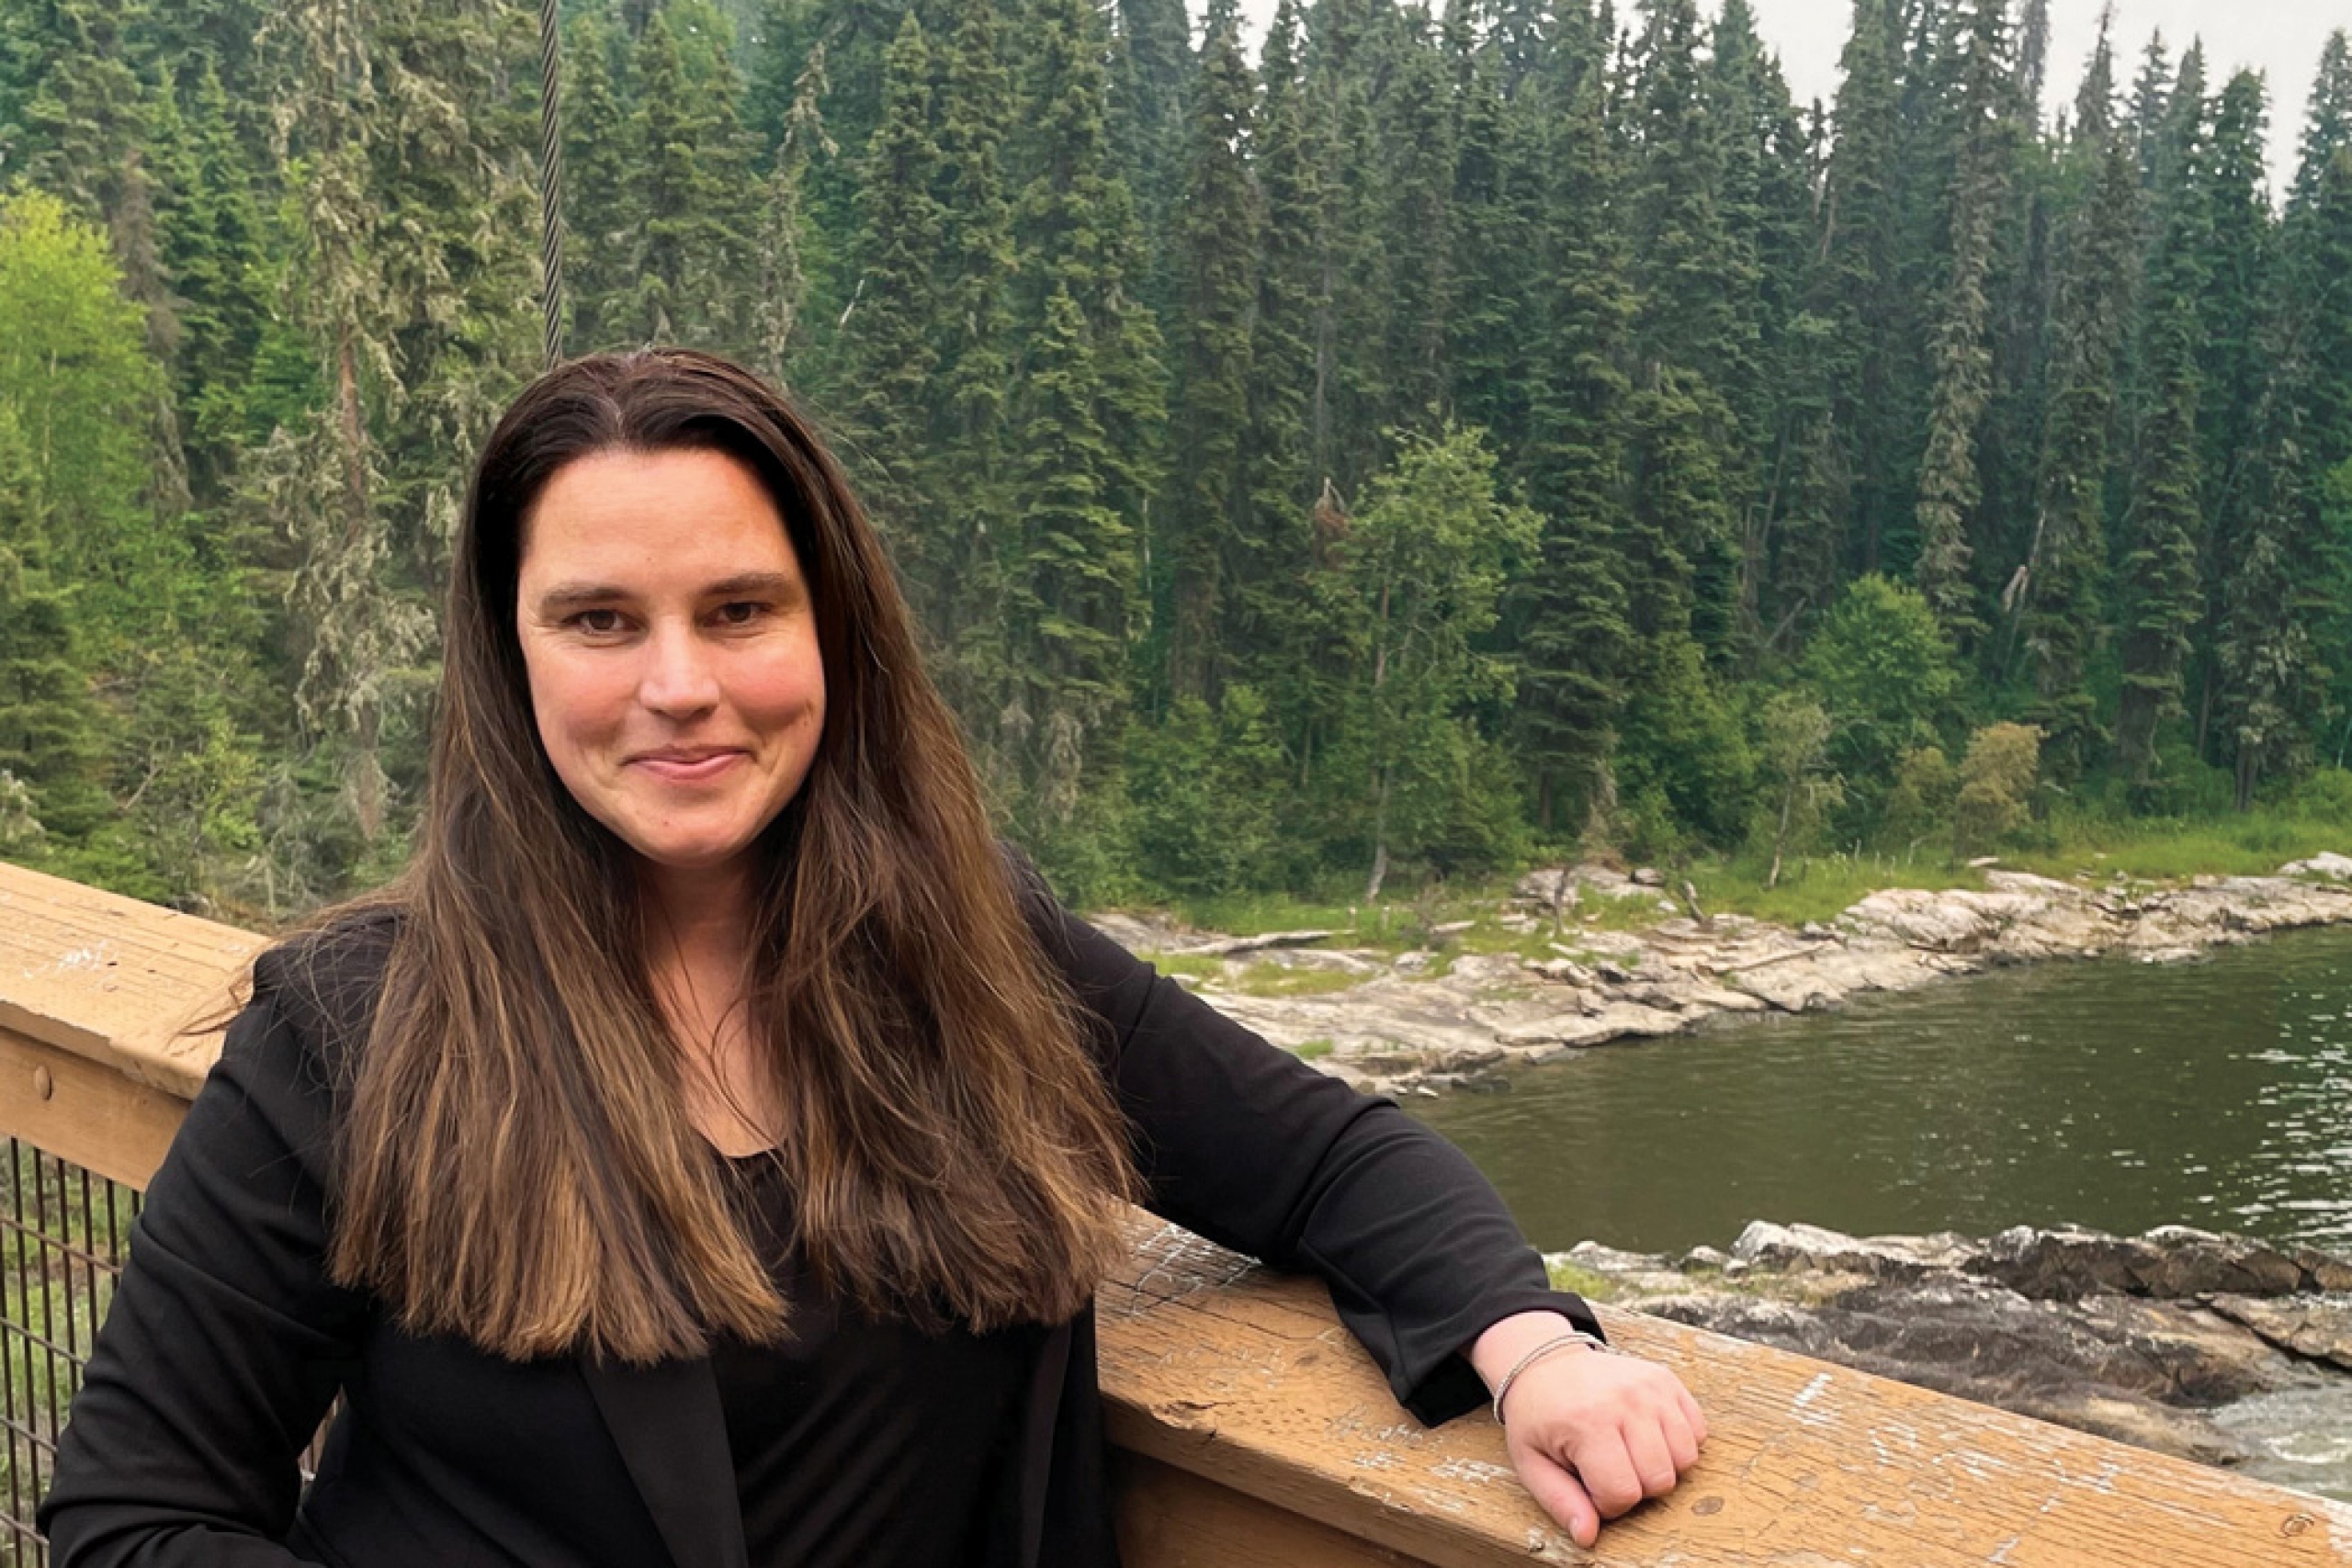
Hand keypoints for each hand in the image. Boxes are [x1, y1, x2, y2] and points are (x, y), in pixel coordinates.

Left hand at [1470, 1313, 1706, 1548]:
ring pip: (1686, 1459)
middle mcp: (1625, 1401)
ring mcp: (1651, 1387)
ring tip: (1630, 1453)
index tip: (1589, 1484)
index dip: (1607, 1503)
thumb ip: (1560, 1502)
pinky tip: (1648, 1436)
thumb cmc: (1539, 1417)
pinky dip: (1678, 1442)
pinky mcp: (1667, 1380)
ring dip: (1661, 1467)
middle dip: (1636, 1487)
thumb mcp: (1532, 1462)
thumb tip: (1587, 1536)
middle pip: (1660, 1480)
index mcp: (1587, 1422)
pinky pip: (1698, 1431)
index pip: (1623, 1493)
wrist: (1545, 1364)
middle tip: (1609, 1468)